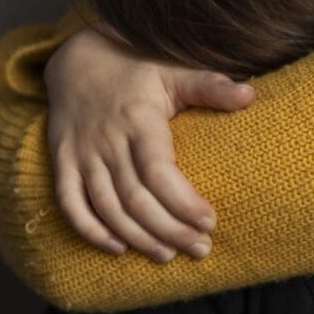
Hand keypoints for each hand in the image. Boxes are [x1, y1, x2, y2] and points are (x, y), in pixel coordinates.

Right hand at [42, 25, 255, 259]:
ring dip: (137, 237)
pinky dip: (90, 230)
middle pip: (136, 198)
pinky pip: (70, 204)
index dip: (183, 202)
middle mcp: (108, 140)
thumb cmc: (135, 68)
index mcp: (138, 119)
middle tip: (200, 249)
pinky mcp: (63, 163)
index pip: (159, 171)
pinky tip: (117, 248)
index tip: (210, 221)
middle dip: (169, 230)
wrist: (77, 58)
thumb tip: (250, 95)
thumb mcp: (173, 70)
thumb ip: (210, 85)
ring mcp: (82, 154)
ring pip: (107, 207)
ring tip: (167, 255)